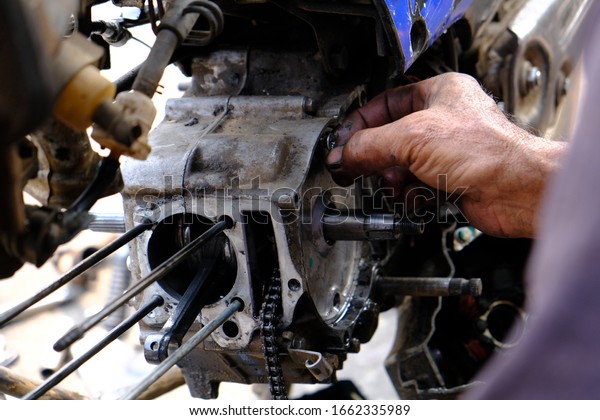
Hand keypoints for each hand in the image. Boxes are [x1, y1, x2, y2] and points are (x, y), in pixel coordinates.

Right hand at [326, 73, 565, 237]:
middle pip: (390, 138)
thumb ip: (368, 146)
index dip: (361, 123)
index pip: (385, 102)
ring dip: (393, 179)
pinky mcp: (450, 179)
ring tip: (395, 184)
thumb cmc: (486, 152)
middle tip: (356, 168)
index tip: (342, 143)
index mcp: (439, 92)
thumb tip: (341, 156)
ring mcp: (447, 151)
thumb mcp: (412, 138)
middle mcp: (443, 120)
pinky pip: (415, 186)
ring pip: (401, 165)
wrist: (518, 191)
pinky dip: (410, 194)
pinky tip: (415, 197)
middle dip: (375, 157)